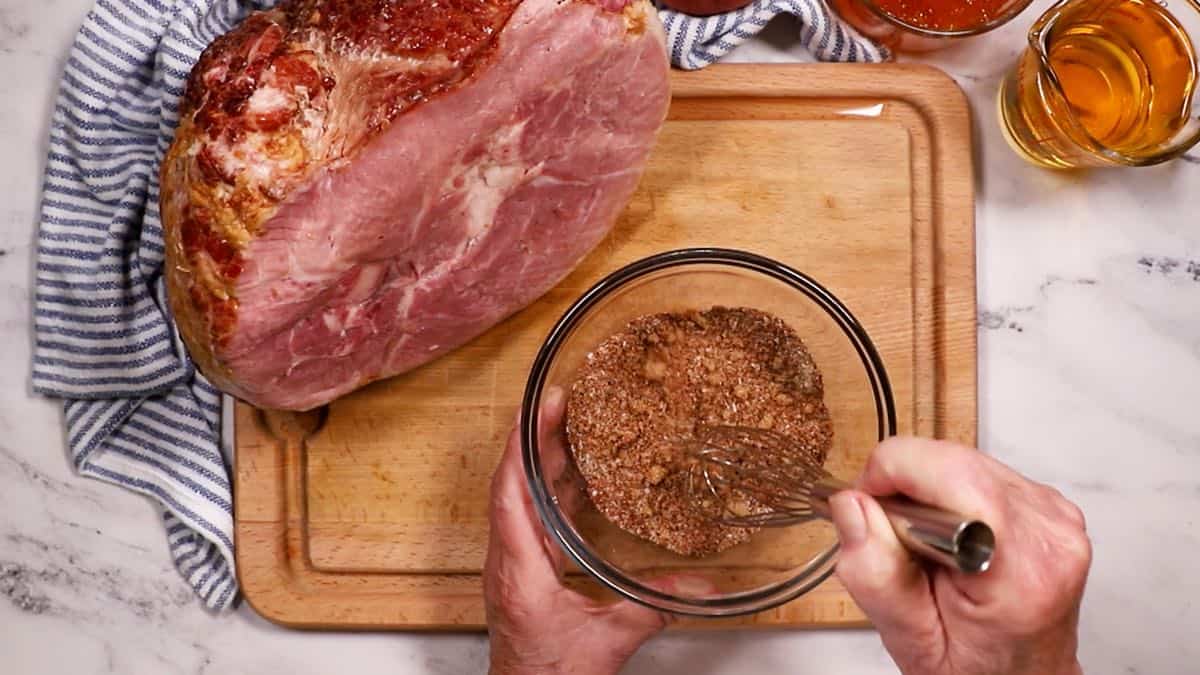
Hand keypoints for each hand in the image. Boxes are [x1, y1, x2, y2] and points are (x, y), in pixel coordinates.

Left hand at [484, 387, 671, 674]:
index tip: (535, 410)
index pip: (509, 491)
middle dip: (534, 440)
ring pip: (520, 499)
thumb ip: (650, 609)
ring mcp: (512, 566)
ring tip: (567, 428)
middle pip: (513, 485)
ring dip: (539, 462)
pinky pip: (530, 519)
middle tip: (559, 405)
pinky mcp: (523, 573)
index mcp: (518, 568)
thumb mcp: (607, 642)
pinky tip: (574, 480)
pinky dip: (550, 492)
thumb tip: (692, 587)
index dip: (520, 446)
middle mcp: (508, 561)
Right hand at [829, 437, 1090, 674]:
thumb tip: (851, 505)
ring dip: (930, 491)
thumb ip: (875, 574)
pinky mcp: (1050, 506)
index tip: (870, 516)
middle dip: (906, 488)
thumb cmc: (977, 670)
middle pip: (952, 460)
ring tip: (928, 547)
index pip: (945, 470)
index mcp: (1018, 569)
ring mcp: (1054, 516)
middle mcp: (1047, 533)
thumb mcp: (911, 642)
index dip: (890, 479)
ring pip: (964, 460)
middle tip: (898, 543)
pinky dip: (954, 495)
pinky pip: (982, 473)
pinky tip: (952, 537)